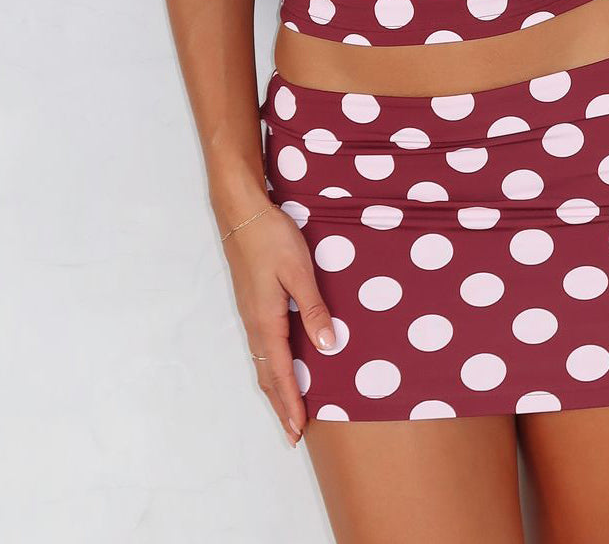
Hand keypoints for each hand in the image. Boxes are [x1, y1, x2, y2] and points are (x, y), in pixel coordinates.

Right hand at [221, 201, 335, 445]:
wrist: (242, 213)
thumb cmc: (272, 239)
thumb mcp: (299, 271)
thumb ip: (313, 308)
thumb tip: (327, 345)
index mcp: (266, 320)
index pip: (279, 373)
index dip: (290, 402)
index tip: (299, 429)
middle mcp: (254, 324)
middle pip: (265, 376)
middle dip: (280, 405)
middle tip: (293, 434)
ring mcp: (250, 314)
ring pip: (261, 362)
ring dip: (274, 389)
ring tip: (287, 409)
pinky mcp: (252, 304)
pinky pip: (261, 346)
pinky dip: (270, 367)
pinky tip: (280, 366)